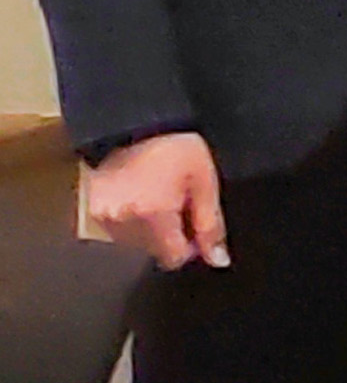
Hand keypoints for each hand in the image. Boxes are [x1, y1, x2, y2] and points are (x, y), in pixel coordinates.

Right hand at [77, 132, 229, 270]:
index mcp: (153, 214)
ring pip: (137, 242)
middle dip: (172, 234)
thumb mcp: (204, 182)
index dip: (191, 247)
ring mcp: (104, 216)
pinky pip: (119, 230)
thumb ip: (210, 224)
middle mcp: (123, 220)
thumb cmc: (173, 147)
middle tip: (179, 202)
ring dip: (151, 229)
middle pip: (155, 250)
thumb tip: (218, 259)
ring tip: (159, 195)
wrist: (133, 123)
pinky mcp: (92, 210)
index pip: (174, 258)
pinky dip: (133, 220)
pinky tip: (141, 196)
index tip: (197, 229)